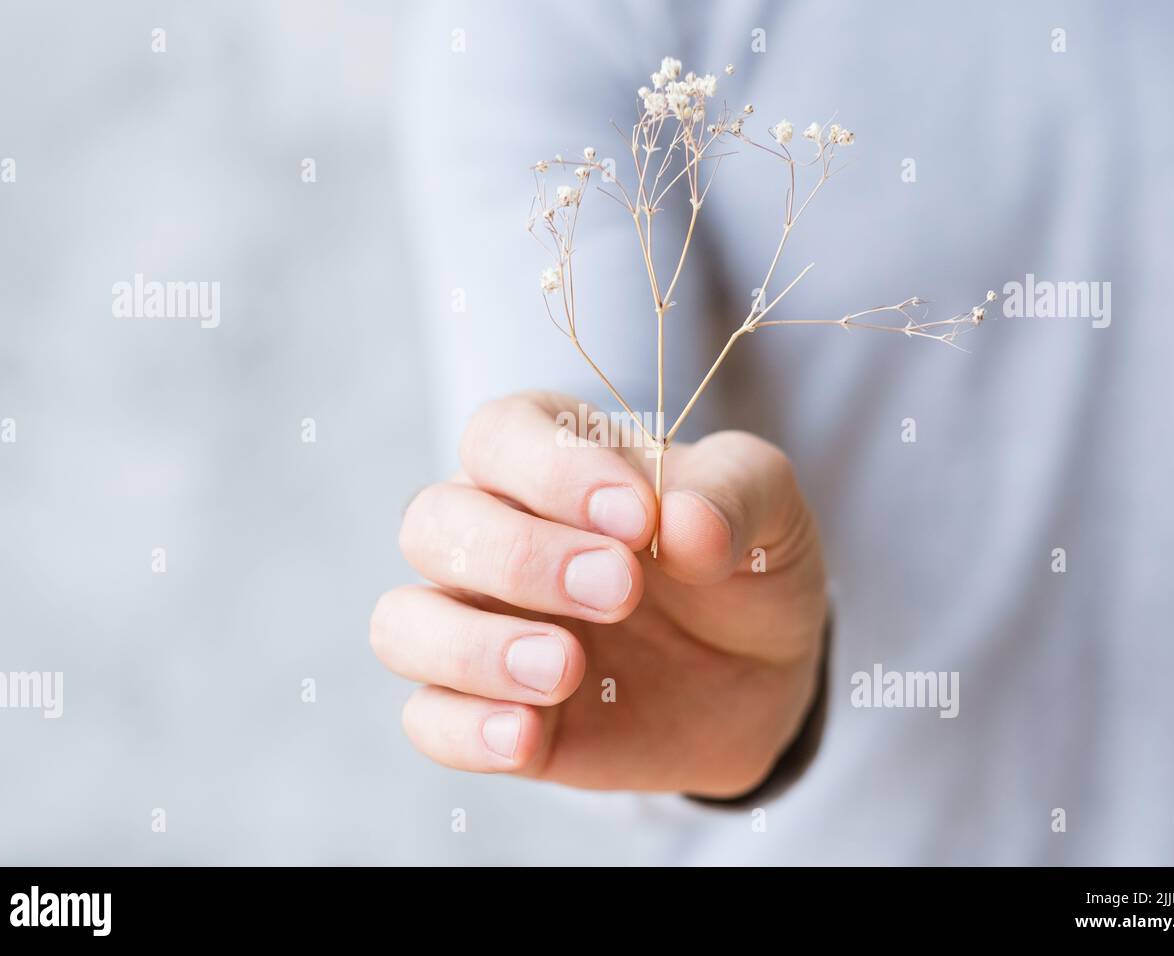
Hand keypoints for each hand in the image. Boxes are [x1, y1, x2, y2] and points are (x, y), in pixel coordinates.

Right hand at [371, 391, 828, 797]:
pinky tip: (529, 734)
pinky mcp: (486, 708)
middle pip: (433, 523)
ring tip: (566, 668)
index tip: (639, 520)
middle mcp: (494, 530)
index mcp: (550, 457)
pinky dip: (464, 729)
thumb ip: (735, 495)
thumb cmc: (741, 565)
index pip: (501, 435)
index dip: (553, 471)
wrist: (757, 676)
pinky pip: (428, 718)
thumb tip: (685, 524)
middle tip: (619, 591)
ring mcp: (480, 624)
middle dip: (519, 557)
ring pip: (404, 622)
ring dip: (474, 646)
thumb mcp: (769, 510)